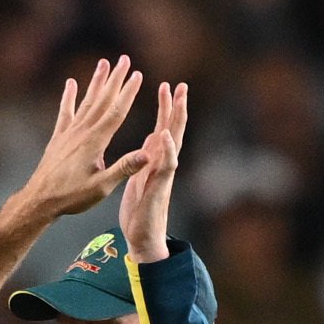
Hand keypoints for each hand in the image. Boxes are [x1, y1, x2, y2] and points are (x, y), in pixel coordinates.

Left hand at [19, 56, 147, 219]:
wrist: (38, 200)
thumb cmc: (70, 197)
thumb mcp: (101, 187)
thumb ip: (124, 168)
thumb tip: (149, 154)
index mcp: (95, 142)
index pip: (116, 111)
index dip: (128, 92)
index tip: (137, 74)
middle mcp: (82, 132)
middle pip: (102, 100)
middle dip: (115, 79)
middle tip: (125, 59)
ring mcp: (68, 133)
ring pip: (86, 102)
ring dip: (96, 82)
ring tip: (104, 63)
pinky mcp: (58, 138)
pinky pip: (65, 112)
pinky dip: (68, 97)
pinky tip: (71, 83)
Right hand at [118, 82, 187, 263]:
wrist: (143, 238)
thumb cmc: (147, 221)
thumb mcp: (154, 194)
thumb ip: (162, 168)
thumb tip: (165, 139)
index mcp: (165, 167)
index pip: (174, 136)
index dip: (174, 116)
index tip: (171, 95)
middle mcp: (163, 163)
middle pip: (172, 128)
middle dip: (175, 106)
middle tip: (179, 85)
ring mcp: (155, 166)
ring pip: (163, 132)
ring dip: (165, 112)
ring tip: (164, 91)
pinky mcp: (147, 171)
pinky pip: (152, 144)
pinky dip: (155, 128)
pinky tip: (154, 122)